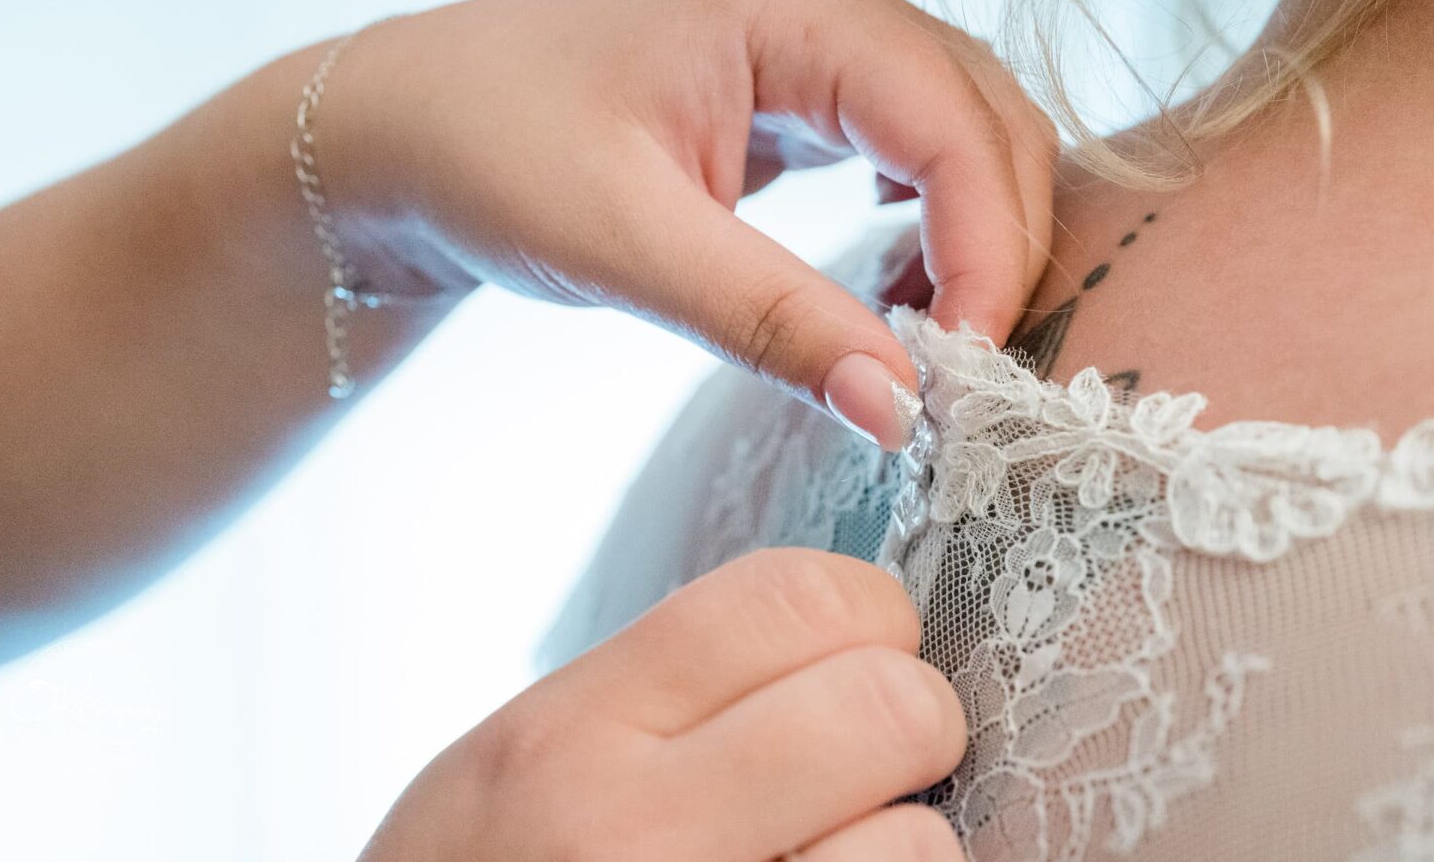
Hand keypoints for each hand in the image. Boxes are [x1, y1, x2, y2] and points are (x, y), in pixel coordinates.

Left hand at [322, 0, 1056, 449]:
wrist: (399, 130)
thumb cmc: (485, 150)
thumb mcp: (626, 243)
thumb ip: (772, 321)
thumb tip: (901, 409)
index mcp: (797, 2)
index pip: (959, 127)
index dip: (986, 252)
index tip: (961, 371)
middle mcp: (823, 2)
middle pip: (986, 123)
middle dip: (995, 248)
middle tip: (960, 374)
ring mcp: (811, 40)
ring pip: (959, 134)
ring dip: (971, 235)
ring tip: (932, 340)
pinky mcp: (792, 88)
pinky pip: (905, 146)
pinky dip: (927, 220)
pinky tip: (895, 286)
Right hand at [357, 549, 965, 861]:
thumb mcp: (511, 764)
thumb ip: (655, 689)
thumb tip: (831, 627)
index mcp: (568, 737)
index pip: (789, 598)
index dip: (863, 609)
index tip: (864, 644)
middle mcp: (633, 836)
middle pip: (886, 705)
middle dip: (910, 718)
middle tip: (877, 752)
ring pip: (922, 844)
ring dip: (904, 846)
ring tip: (835, 854)